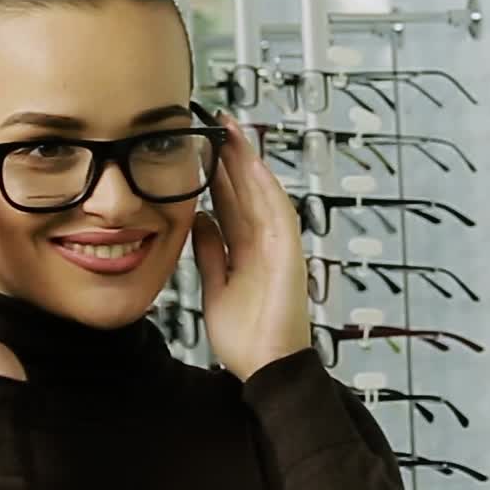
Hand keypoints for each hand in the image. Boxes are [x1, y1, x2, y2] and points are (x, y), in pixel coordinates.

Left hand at [192, 113, 311, 381]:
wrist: (264, 369)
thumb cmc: (245, 336)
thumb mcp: (216, 285)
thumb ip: (211, 252)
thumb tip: (199, 218)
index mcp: (247, 249)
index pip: (231, 201)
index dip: (218, 172)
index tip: (201, 143)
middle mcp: (265, 243)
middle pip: (247, 191)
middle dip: (233, 156)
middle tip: (216, 121)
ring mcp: (280, 248)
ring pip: (263, 196)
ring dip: (249, 163)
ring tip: (232, 132)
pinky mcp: (290, 257)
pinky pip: (279, 216)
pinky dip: (267, 191)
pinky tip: (253, 168)